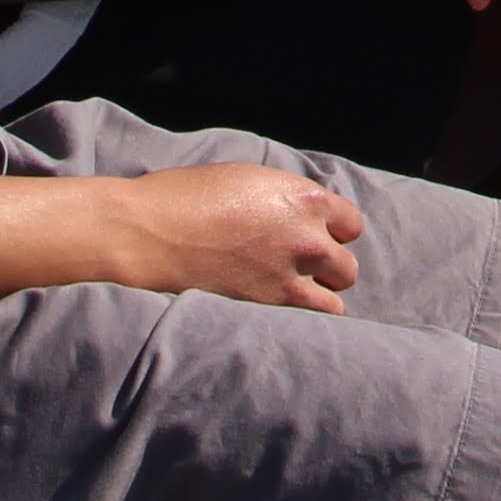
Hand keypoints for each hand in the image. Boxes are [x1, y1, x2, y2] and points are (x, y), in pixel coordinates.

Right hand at [94, 162, 363, 311]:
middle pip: (347, 266)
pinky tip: (280, 313)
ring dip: (317, 298)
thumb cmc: (187, 196)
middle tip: (301, 268)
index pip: (351, 224)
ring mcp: (290, 276)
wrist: (149, 231)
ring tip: (290, 295)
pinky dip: (300, 321)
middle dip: (327, 268)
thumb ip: (284, 199)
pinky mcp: (268, 307)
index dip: (333, 231)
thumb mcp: (246, 179)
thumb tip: (298, 215)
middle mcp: (307, 237)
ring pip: (335, 301)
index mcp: (305, 198)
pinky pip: (308, 321)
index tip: (316, 237)